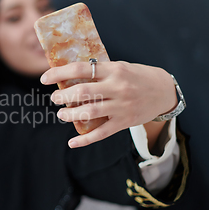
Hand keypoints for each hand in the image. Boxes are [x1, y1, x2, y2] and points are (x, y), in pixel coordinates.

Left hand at [40, 61, 177, 147]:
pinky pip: (102, 133)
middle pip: (82, 92)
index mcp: (114, 70)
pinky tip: (72, 143)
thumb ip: (98, 71)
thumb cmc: (137, 76)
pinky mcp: (124, 123)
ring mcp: (121, 107)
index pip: (80, 69)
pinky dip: (85, 140)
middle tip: (55, 99)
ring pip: (89, 112)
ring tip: (61, 114)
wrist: (164, 91)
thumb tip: (68, 75)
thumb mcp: (119, 67)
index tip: (44, 78)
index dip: (59, 73)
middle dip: (62, 96)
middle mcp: (117, 88)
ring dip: (70, 114)